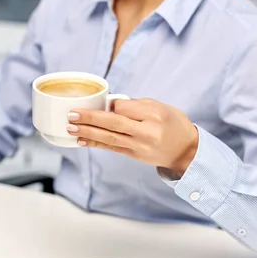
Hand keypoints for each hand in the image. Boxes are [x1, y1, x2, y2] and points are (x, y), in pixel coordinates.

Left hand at [67, 99, 198, 176]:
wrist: (186, 151)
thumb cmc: (173, 124)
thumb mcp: (161, 107)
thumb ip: (137, 105)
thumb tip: (111, 104)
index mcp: (155, 114)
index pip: (125, 107)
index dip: (110, 104)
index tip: (101, 102)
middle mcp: (147, 131)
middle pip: (114, 123)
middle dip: (90, 118)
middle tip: (72, 114)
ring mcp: (140, 146)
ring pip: (109, 138)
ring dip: (87, 132)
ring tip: (71, 127)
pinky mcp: (134, 155)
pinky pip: (111, 148)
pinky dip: (95, 144)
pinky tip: (81, 140)